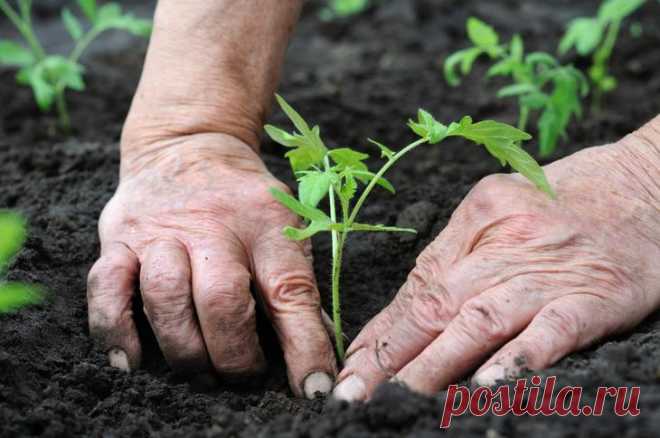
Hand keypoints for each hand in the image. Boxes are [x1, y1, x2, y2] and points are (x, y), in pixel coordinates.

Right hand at [87, 133, 335, 397]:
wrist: (188, 146)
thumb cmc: (244, 201)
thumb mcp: (283, 226)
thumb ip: (295, 286)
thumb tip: (315, 354)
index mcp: (266, 223)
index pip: (291, 291)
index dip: (305, 345)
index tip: (314, 388)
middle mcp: (212, 225)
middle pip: (221, 299)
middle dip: (234, 355)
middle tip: (243, 376)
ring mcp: (160, 231)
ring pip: (166, 297)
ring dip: (185, 349)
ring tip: (201, 372)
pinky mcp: (118, 238)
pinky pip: (106, 288)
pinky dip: (115, 331)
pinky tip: (132, 362)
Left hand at [333, 125, 659, 400]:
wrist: (647, 183)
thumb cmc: (567, 200)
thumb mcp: (500, 208)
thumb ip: (456, 255)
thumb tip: (406, 312)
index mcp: (477, 218)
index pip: (418, 284)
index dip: (382, 330)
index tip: (353, 365)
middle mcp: (504, 243)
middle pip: (437, 304)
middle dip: (391, 355)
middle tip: (356, 392)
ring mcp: (548, 271)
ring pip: (480, 320)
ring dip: (436, 363)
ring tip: (401, 397)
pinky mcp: (594, 296)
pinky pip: (551, 330)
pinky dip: (517, 358)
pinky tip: (487, 384)